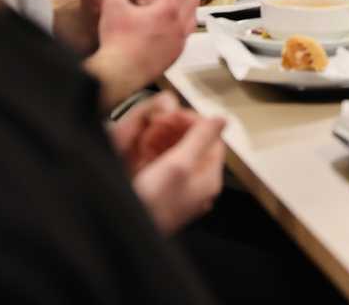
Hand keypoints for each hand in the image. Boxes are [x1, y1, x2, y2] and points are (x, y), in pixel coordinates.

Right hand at [85, 0, 199, 108]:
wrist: (118, 76)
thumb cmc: (115, 41)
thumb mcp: (112, 5)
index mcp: (168, 10)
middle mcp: (180, 25)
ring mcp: (181, 41)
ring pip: (192, 13)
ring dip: (182, 2)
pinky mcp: (177, 53)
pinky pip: (187, 30)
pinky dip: (181, 19)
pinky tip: (163, 21)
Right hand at [110, 92, 227, 234]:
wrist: (125, 234)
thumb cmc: (152, 205)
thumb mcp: (179, 164)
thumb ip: (201, 139)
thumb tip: (222, 120)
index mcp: (209, 179)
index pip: (213, 139)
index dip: (195, 122)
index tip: (176, 114)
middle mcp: (199, 187)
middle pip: (197, 147)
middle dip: (179, 130)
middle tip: (161, 121)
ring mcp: (182, 194)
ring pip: (180, 156)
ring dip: (166, 140)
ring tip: (150, 133)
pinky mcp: (165, 197)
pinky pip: (167, 168)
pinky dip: (157, 155)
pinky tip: (143, 151)